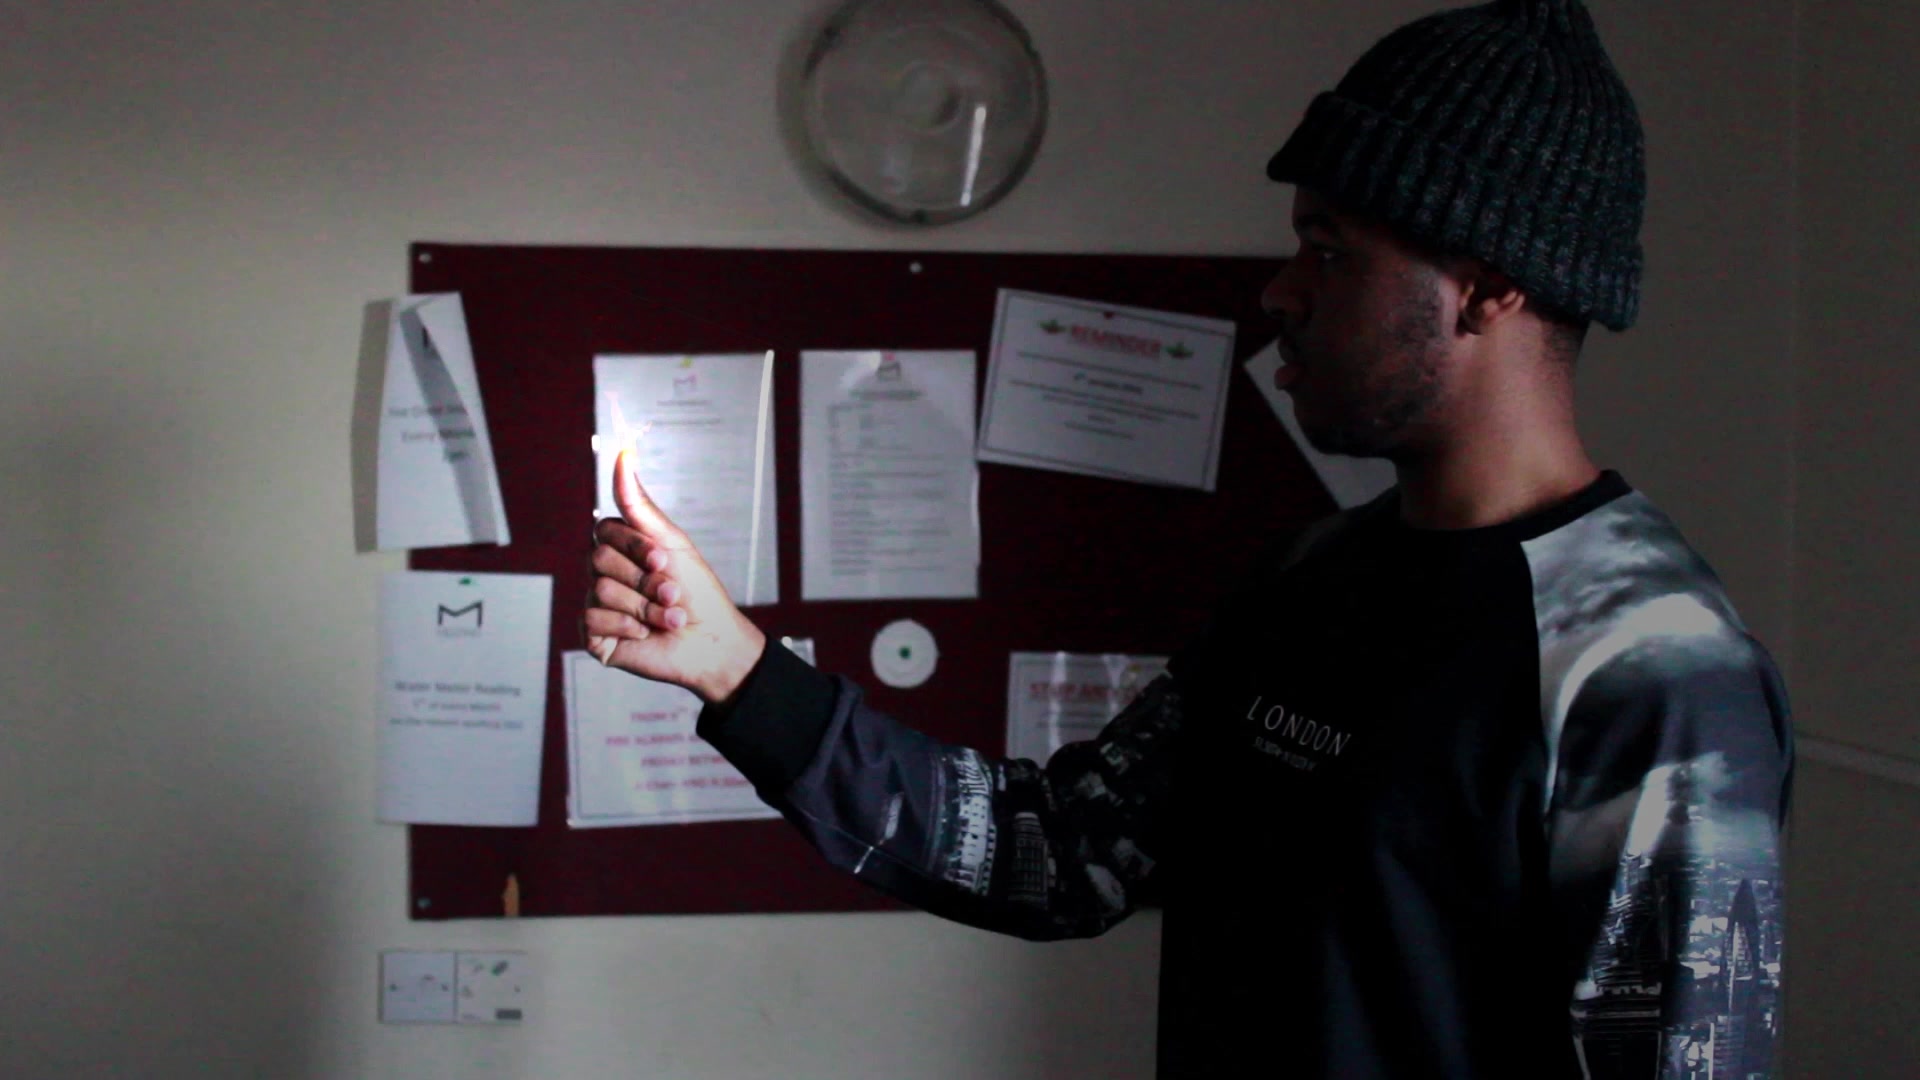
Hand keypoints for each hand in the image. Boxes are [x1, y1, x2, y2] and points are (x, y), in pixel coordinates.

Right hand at [584, 449, 766, 703]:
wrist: (712, 641)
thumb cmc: (697, 592)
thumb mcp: (670, 541)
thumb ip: (638, 502)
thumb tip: (624, 452)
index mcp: (620, 548)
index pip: (604, 530)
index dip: (634, 546)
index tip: (663, 559)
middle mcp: (604, 574)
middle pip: (599, 560)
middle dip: (644, 579)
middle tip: (671, 594)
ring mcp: (597, 604)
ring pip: (600, 591)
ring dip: (644, 607)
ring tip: (669, 617)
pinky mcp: (594, 636)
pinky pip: (593, 620)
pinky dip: (628, 628)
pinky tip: (645, 634)